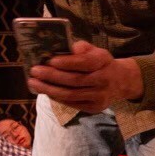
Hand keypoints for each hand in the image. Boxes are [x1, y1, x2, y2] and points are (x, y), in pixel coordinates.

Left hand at [27, 40, 143, 111]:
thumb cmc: (101, 63)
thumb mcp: (94, 50)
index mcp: (103, 61)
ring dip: (49, 89)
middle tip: (34, 71)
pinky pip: (72, 103)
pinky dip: (57, 97)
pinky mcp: (95, 107)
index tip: (49, 60)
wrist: (120, 82)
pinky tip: (46, 91)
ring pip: (71, 94)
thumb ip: (80, 48)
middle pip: (74, 80)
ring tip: (34, 83)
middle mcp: (104, 79)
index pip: (84, 63)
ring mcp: (100, 96)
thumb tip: (63, 49)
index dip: (66, 62)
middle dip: (51, 76)